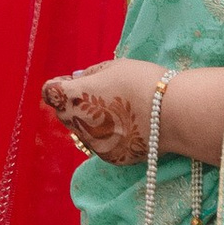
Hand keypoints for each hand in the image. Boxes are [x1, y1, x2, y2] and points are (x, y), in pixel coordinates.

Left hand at [44, 58, 165, 165]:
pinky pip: (102, 144)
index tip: (73, 82)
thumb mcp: (114, 67)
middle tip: (99, 94)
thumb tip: (74, 78)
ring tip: (118, 110)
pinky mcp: (111, 158)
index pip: (49, 92)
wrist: (174, 113)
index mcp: (74, 97)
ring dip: (91, 121)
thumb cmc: (143, 82)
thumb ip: (89, 74)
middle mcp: (78, 124)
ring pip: (82, 131)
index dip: (59, 85)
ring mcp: (94, 144)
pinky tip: (129, 125)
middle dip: (74, 104)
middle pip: (63, 113)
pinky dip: (109, 136)